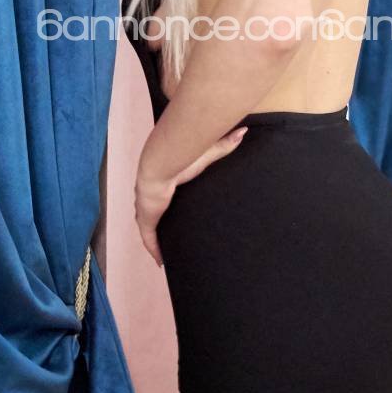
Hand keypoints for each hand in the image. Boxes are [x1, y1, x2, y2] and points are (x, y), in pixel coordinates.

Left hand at [134, 127, 248, 265]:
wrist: (161, 164)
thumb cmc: (182, 157)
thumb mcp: (208, 153)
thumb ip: (225, 144)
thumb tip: (244, 131)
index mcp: (165, 184)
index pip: (165, 196)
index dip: (169, 203)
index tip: (175, 210)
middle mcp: (153, 199)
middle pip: (157, 214)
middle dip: (161, 224)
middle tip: (172, 235)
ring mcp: (148, 210)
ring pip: (151, 229)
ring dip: (157, 239)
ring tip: (167, 252)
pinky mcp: (147, 221)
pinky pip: (149, 240)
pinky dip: (154, 249)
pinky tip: (159, 261)